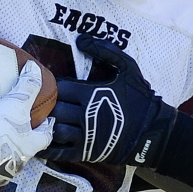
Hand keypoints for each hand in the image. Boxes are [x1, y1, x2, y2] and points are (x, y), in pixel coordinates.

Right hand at [0, 61, 53, 190]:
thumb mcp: (16, 102)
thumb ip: (28, 85)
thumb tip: (35, 68)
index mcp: (30, 146)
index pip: (45, 137)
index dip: (46, 127)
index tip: (46, 121)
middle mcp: (18, 164)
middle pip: (26, 153)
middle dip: (23, 143)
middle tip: (17, 132)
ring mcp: (0, 175)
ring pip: (6, 165)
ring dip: (3, 156)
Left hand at [40, 34, 176, 166]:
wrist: (153, 131)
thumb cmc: (140, 97)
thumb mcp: (128, 68)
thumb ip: (105, 51)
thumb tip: (80, 39)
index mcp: (91, 94)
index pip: (59, 88)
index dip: (53, 85)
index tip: (52, 84)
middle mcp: (85, 115)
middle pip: (54, 108)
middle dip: (49, 105)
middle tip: (45, 102)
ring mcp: (85, 135)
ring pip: (54, 129)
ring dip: (48, 124)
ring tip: (45, 120)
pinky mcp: (87, 152)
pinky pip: (60, 151)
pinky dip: (47, 148)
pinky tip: (40, 142)